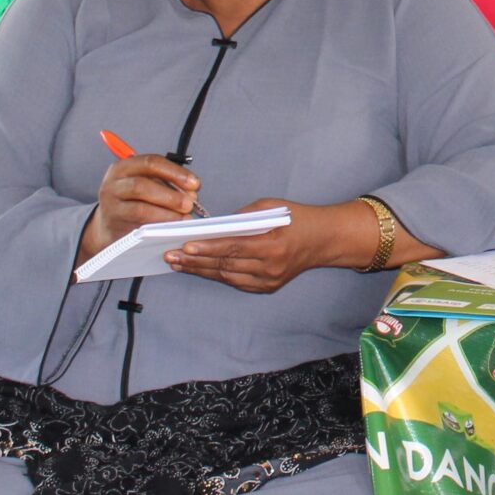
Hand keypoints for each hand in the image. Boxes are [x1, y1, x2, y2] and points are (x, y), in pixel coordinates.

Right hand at [78, 153, 200, 264]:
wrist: (112, 225)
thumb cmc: (135, 201)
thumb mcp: (148, 185)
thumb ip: (168, 184)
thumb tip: (192, 192)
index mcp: (124, 167)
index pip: (151, 162)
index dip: (175, 172)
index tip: (194, 183)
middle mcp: (113, 183)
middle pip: (142, 184)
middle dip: (171, 195)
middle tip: (190, 203)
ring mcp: (110, 204)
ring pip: (139, 207)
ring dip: (166, 212)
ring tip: (183, 217)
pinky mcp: (113, 223)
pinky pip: (137, 223)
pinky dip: (157, 223)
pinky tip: (170, 226)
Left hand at [168, 198, 364, 293]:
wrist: (323, 240)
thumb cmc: (297, 218)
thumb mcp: (272, 207)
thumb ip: (243, 216)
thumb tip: (214, 225)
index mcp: (273, 243)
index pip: (234, 247)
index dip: (208, 247)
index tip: (186, 245)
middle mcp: (271, 266)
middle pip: (226, 264)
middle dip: (196, 260)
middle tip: (171, 255)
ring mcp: (269, 280)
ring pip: (227, 276)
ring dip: (201, 269)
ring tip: (178, 263)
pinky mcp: (267, 287)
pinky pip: (236, 283)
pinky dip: (216, 275)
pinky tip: (200, 268)